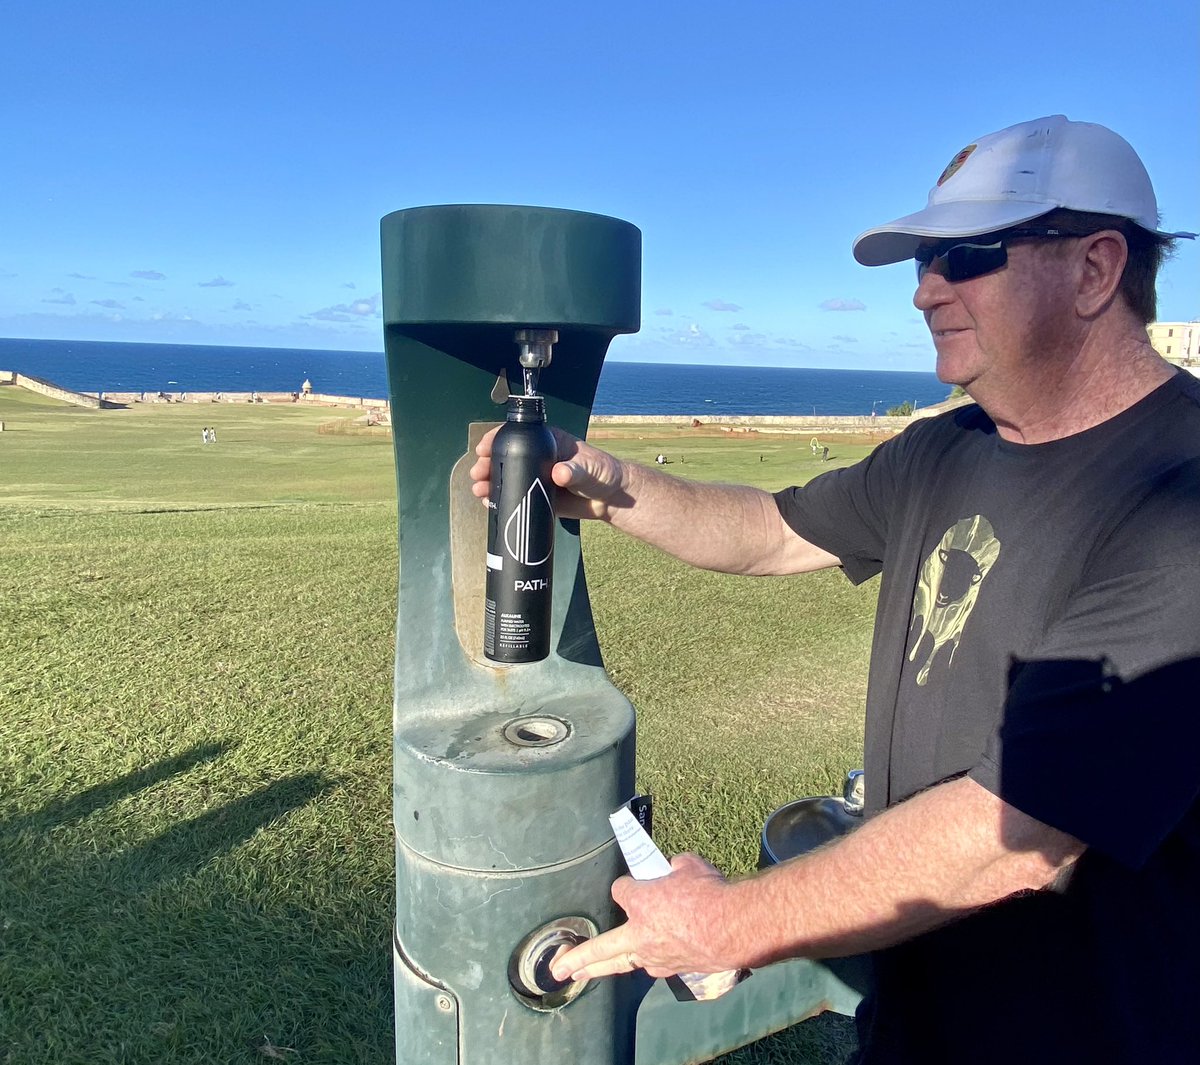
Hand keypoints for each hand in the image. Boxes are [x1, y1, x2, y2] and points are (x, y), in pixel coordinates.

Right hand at [469, 426, 632, 520]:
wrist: (612, 500)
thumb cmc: (604, 474)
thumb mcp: (590, 469)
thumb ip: (575, 470)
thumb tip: (559, 473)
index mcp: (549, 442)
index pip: (518, 435)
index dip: (497, 439)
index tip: (483, 449)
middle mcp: (539, 458)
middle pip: (507, 457)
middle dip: (489, 464)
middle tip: (478, 473)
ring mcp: (536, 477)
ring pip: (508, 477)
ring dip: (491, 483)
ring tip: (480, 490)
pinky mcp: (537, 497)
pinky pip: (515, 496)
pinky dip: (500, 499)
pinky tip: (489, 503)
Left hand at [549, 853, 738, 980]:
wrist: (735, 927)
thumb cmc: (710, 892)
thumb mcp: (688, 866)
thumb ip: (672, 869)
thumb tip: (672, 870)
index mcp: (641, 902)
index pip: (620, 891)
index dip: (628, 886)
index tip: (635, 883)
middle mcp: (641, 934)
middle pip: (601, 947)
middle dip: (577, 958)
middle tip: (557, 969)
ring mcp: (656, 956)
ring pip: (623, 964)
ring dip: (604, 967)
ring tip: (582, 974)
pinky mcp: (672, 969)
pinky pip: (654, 964)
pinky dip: (648, 961)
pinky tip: (646, 961)